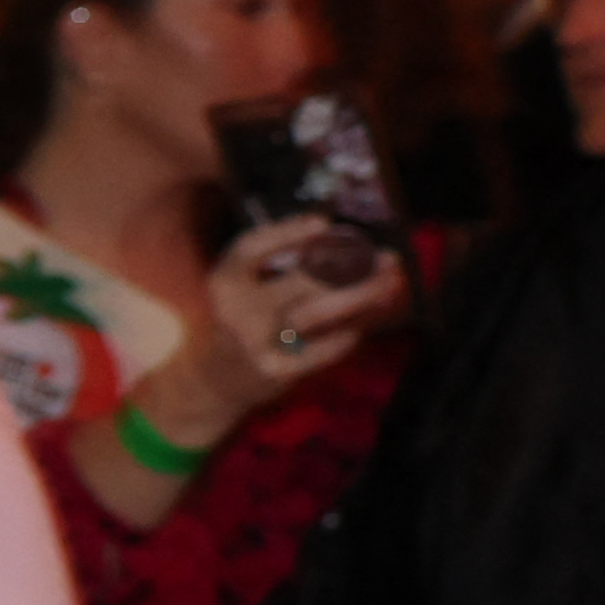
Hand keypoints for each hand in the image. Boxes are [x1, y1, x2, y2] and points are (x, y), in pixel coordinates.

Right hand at [158, 217, 407, 436]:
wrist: (215, 381)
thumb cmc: (244, 324)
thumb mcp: (246, 291)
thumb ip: (284, 269)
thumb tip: (348, 246)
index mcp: (225, 282)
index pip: (250, 248)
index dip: (286, 233)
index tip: (324, 223)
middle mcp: (234, 310)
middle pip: (297, 278)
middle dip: (349, 264)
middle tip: (385, 257)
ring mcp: (253, 342)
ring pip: (313, 312)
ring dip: (358, 295)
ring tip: (389, 284)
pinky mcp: (273, 370)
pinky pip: (320, 349)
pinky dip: (345, 336)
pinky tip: (359, 329)